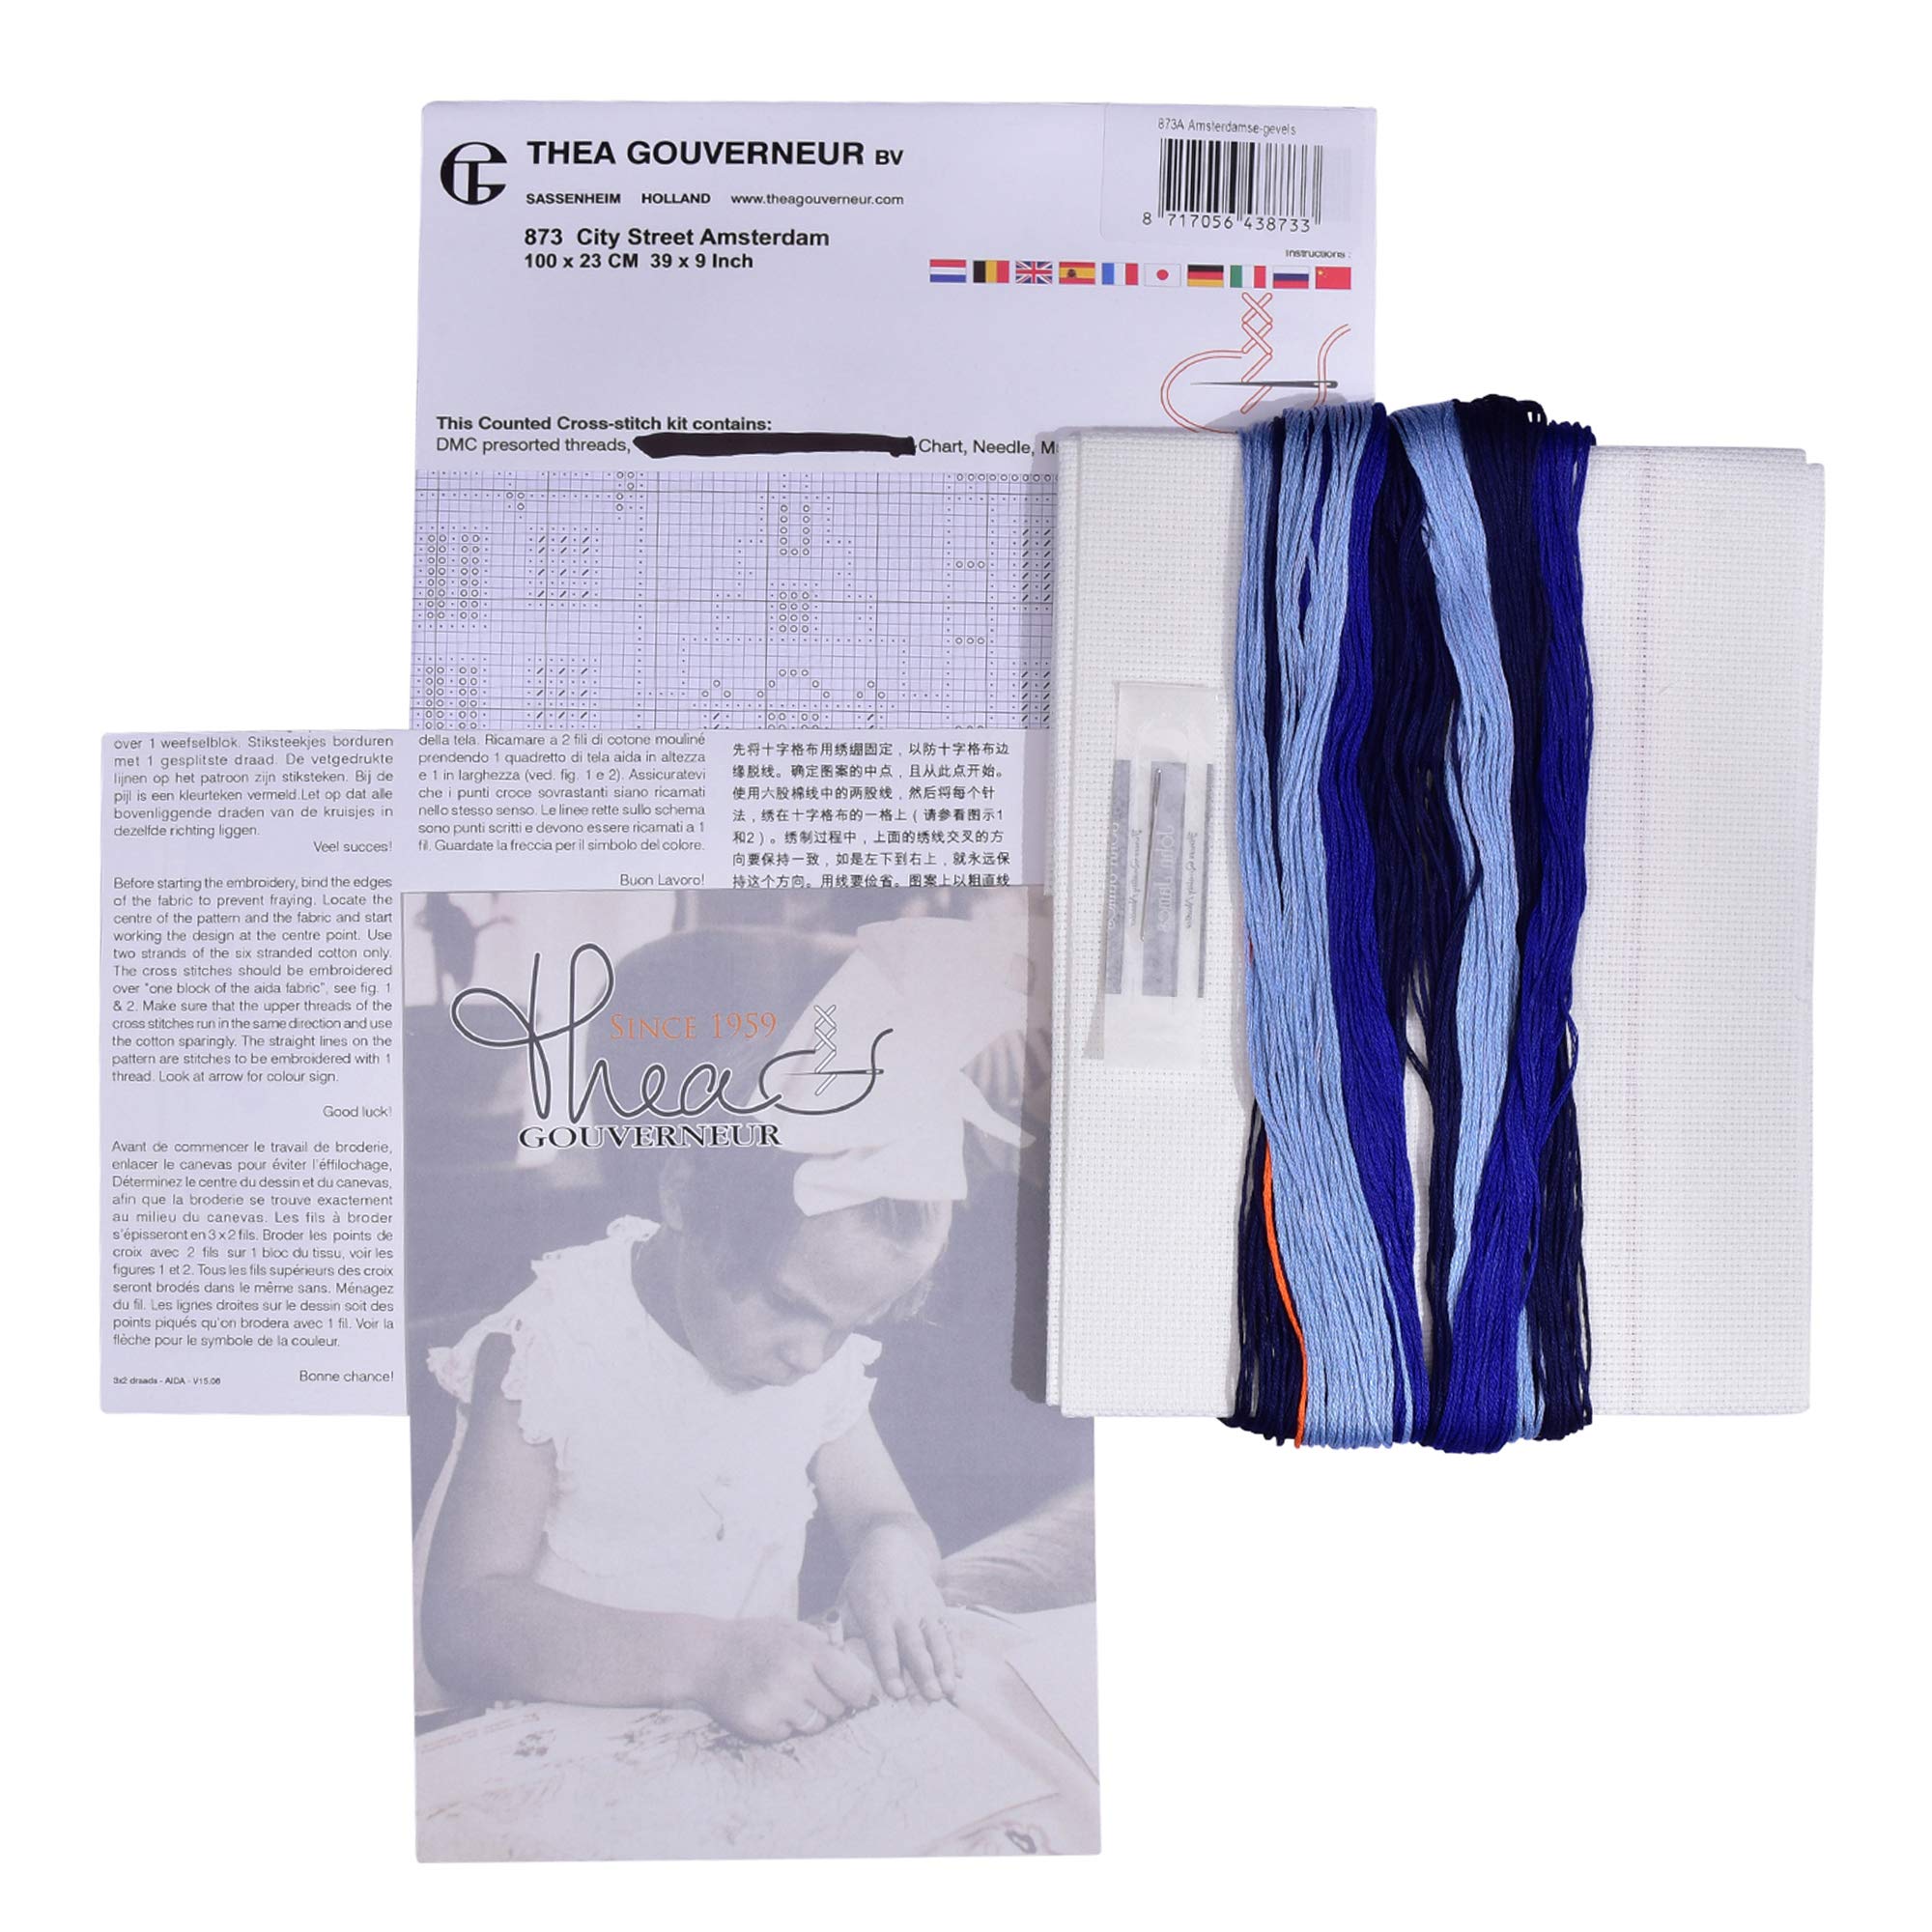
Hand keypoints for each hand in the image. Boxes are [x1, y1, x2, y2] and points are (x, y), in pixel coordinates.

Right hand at [696, 1618, 879, 1742]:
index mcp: (807, 1648)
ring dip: (808, 1715)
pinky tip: (768, 1705)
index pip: (853, 1683)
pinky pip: (789, 1733)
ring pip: (816, 1725)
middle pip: (837, 1708)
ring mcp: (776, 1702)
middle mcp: (794, 1675)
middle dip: (830, 1702)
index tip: (857, 1697)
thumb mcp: (793, 1630)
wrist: (707, 1657)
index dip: (859, 1693)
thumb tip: (860, 1678)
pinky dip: (784, 1724)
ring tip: (787, 1696)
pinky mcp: (760, 1724)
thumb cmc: (756, 1641)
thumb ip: (825, 1649)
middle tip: (810, 1690)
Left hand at [839, 1523, 959, 1702]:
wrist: (893, 1549)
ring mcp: (924, 1609)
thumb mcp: (845, 1601)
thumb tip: (824, 1660)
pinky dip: (957, 1651)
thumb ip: (837, 1631)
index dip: (890, 1669)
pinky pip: (951, 1631)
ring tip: (949, 1689)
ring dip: (945, 1665)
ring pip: (937, 1639)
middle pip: (915, 1645)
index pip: (884, 1645)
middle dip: (925, 1672)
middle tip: (933, 1697)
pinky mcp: (939, 1608)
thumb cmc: (863, 1584)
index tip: (897, 1693)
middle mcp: (903, 1611)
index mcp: (876, 1613)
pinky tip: (961, 1671)